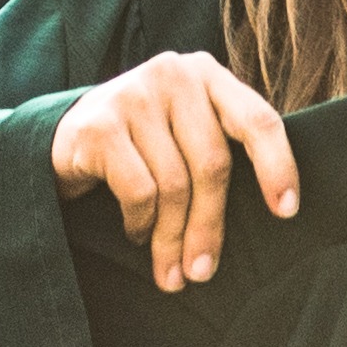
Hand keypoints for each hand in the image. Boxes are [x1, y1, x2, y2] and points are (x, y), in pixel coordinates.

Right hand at [47, 50, 299, 292]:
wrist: (58, 138)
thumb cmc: (141, 143)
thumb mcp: (185, 132)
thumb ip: (223, 148)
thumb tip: (277, 211)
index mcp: (208, 74)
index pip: (258, 120)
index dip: (278, 167)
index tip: (287, 211)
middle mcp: (175, 74)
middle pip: (214, 164)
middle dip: (210, 226)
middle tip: (204, 272)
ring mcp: (134, 95)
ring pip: (175, 184)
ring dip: (172, 237)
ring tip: (170, 268)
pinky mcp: (99, 125)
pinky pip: (139, 191)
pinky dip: (141, 222)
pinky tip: (137, 233)